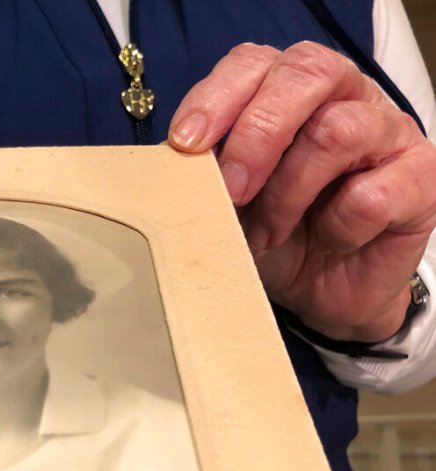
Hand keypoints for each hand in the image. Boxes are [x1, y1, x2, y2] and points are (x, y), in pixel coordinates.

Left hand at [168, 41, 435, 341]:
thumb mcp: (227, 201)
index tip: (184, 144)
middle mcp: (344, 95)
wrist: (319, 291)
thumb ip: (208, 170)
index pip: (254, 62)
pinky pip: (372, 194)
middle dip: (257, 134)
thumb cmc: (272, 232)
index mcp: (289, 89)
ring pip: (337, 132)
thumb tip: (176, 159)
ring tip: (269, 231)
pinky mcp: (421, 178)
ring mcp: (389, 130)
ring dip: (288, 193)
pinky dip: (337, 227)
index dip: (216, 98)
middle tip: (231, 189)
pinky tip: (329, 240)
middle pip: (306, 74)